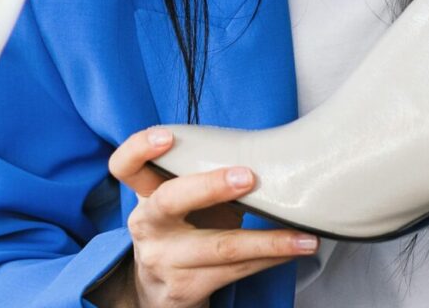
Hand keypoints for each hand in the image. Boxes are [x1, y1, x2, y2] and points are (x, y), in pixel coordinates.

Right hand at [109, 127, 318, 307]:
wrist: (158, 292)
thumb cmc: (181, 231)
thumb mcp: (178, 202)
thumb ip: (198, 175)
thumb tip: (261, 151)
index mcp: (144, 196)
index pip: (124, 166)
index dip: (139, 147)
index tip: (167, 137)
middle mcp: (148, 227)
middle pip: (170, 200)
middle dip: (210, 186)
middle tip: (248, 177)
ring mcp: (165, 261)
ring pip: (220, 247)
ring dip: (269, 241)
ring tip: (303, 236)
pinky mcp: (186, 290)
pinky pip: (236, 271)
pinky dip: (270, 259)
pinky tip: (293, 251)